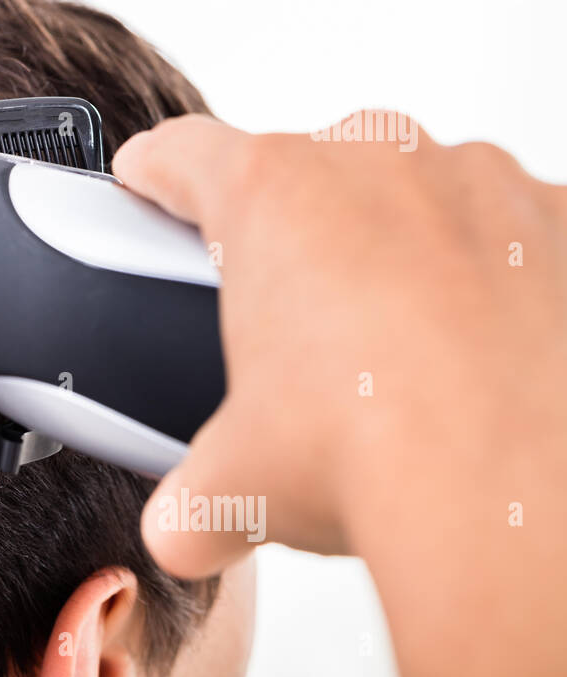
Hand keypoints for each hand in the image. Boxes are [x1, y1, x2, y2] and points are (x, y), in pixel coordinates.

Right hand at [114, 112, 566, 676]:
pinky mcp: (562, 222)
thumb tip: (185, 524)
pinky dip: (489, 276)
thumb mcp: (238, 484)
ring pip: (410, 196)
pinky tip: (480, 355)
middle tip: (289, 325)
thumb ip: (191, 494)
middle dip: (291, 236)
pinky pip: (505, 231)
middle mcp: (374, 162)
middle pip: (303, 174)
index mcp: (271, 194)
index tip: (149, 183)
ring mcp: (480, 181)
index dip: (152, 174)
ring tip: (394, 352)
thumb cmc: (381, 452)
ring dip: (394, 250)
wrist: (523, 498)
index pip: (181, 152)